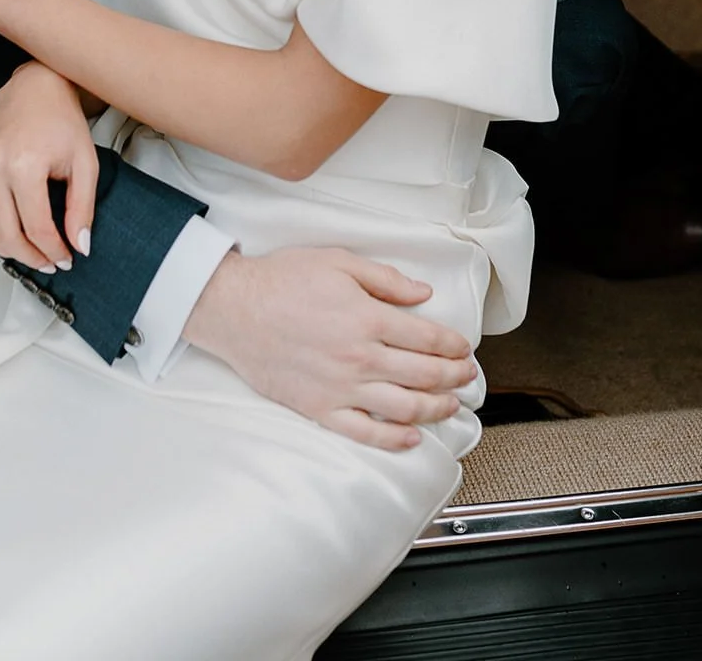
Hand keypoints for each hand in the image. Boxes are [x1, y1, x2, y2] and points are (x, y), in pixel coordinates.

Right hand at [0, 61, 98, 270]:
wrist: (34, 84)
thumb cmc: (60, 118)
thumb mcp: (85, 163)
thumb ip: (82, 209)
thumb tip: (79, 246)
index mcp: (24, 166)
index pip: (37, 229)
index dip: (53, 251)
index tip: (64, 258)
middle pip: (5, 235)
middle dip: (30, 257)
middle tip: (47, 260)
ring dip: (3, 248)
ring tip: (25, 249)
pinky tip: (1, 227)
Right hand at [184, 248, 476, 451]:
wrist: (234, 309)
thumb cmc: (283, 280)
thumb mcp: (338, 261)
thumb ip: (385, 279)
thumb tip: (424, 294)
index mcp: (368, 318)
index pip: (427, 338)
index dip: (453, 345)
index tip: (465, 348)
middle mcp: (360, 357)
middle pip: (424, 374)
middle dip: (454, 376)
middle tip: (467, 376)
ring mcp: (341, 388)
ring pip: (403, 407)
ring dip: (435, 408)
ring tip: (451, 406)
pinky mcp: (320, 409)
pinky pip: (365, 433)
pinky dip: (393, 440)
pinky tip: (412, 437)